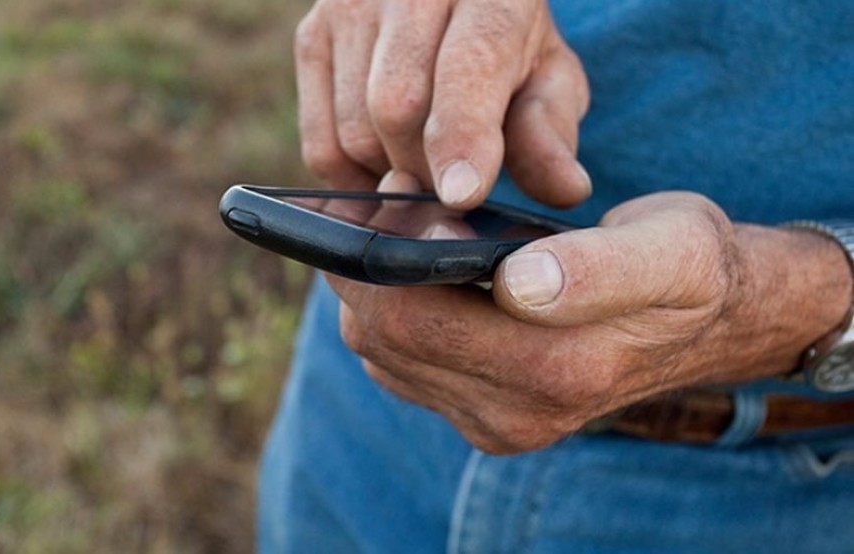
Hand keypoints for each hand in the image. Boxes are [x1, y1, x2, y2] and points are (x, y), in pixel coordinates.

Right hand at [295, 0, 591, 208]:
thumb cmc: (507, 44)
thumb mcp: (548, 79)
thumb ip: (550, 133)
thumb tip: (566, 189)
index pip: (467, 65)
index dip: (462, 135)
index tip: (463, 194)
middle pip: (396, 107)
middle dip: (426, 169)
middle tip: (454, 186)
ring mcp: (348, 7)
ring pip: (355, 130)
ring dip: (390, 173)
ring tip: (423, 165)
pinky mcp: (312, 36)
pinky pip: (320, 143)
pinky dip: (352, 175)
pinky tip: (385, 163)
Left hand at [328, 193, 851, 452]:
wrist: (713, 319)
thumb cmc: (689, 268)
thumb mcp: (670, 252)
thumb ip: (600, 270)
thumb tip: (519, 284)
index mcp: (555, 372)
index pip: (412, 323)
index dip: (377, 258)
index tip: (386, 192)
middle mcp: (514, 414)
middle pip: (384, 341)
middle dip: (367, 269)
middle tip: (386, 197)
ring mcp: (495, 421)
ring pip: (383, 355)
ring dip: (376, 292)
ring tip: (403, 227)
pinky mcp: (482, 413)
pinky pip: (401, 365)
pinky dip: (393, 314)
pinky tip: (418, 271)